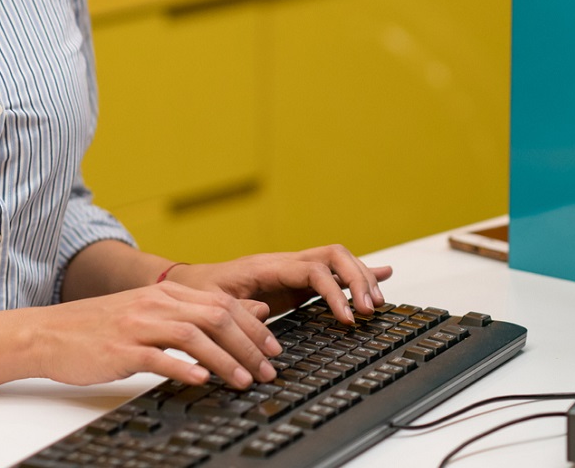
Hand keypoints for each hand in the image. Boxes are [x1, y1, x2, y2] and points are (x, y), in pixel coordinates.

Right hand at [32, 280, 282, 389]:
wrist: (47, 333)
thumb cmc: (100, 328)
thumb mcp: (151, 312)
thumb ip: (197, 311)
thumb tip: (249, 313)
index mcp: (166, 293)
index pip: (223, 303)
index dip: (254, 327)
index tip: (274, 350)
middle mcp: (155, 304)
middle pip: (215, 317)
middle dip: (248, 345)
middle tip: (268, 370)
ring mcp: (138, 325)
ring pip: (193, 336)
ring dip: (225, 360)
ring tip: (244, 381)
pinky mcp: (120, 350)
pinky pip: (157, 357)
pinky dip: (183, 368)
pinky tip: (201, 381)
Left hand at [168, 245, 393, 324]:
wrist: (191, 284)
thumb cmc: (201, 295)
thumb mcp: (213, 306)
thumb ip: (238, 309)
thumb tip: (265, 312)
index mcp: (268, 266)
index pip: (315, 270)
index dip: (336, 292)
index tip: (348, 320)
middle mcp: (285, 262)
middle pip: (334, 255)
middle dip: (358, 279)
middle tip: (369, 310)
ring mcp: (293, 269)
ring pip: (338, 260)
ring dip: (362, 277)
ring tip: (377, 303)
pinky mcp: (297, 281)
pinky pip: (332, 272)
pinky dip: (358, 273)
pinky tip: (383, 274)